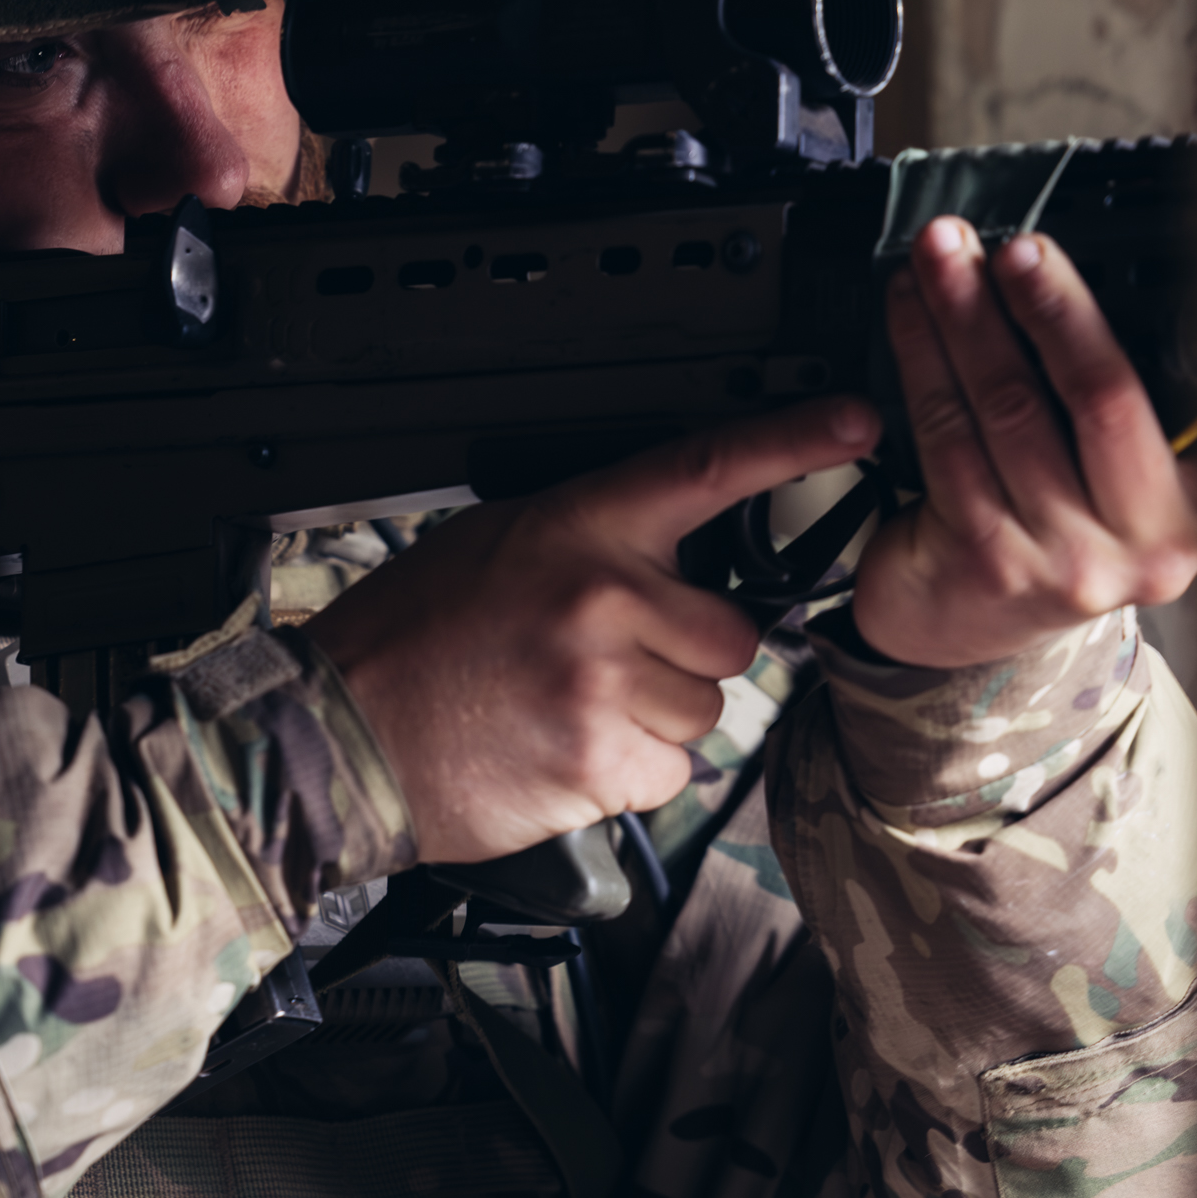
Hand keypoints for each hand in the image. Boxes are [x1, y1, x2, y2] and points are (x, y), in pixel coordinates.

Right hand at [307, 400, 879, 861]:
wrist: (340, 733)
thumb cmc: (411, 640)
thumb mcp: (497, 545)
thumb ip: (595, 543)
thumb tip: (675, 559)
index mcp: (578, 527)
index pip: (707, 469)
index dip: (793, 443)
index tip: (856, 425)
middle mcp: (603, 598)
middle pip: (732, 633)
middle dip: (688, 655)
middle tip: (609, 661)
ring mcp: (605, 684)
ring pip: (709, 710)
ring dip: (658, 718)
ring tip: (572, 707)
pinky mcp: (601, 764)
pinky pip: (673, 772)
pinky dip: (631, 772)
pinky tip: (566, 750)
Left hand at [851, 217, 1196, 669]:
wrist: (958, 630)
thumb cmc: (1044, 535)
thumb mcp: (1114, 483)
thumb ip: (1113, 409)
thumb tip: (1065, 285)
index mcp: (1196, 512)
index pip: (1171, 397)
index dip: (1112, 320)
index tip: (1060, 260)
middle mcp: (1143, 546)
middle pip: (1098, 395)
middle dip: (1046, 304)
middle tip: (1006, 245)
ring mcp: (1062, 560)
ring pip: (1010, 408)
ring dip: (968, 318)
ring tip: (942, 259)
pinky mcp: (985, 561)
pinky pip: (948, 437)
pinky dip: (922, 360)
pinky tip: (908, 316)